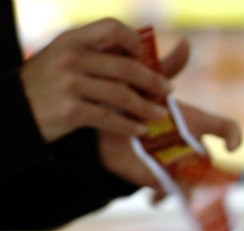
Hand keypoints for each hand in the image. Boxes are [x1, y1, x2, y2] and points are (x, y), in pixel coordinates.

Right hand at [20, 18, 172, 142]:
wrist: (14, 112)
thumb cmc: (47, 84)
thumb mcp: (64, 58)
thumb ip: (96, 54)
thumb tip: (140, 46)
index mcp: (71, 40)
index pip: (110, 28)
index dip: (132, 39)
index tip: (143, 54)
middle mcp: (71, 57)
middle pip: (125, 67)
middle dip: (153, 80)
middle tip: (168, 89)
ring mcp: (69, 83)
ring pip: (121, 95)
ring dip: (146, 106)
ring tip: (160, 113)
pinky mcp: (70, 110)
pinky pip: (109, 118)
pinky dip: (128, 126)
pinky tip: (140, 129)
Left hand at [98, 37, 241, 201]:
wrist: (110, 129)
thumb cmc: (138, 105)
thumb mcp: (150, 85)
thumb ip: (169, 68)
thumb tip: (186, 44)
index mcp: (197, 126)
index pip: (227, 129)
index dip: (234, 137)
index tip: (230, 147)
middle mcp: (193, 148)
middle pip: (209, 164)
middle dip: (204, 174)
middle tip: (191, 176)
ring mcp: (179, 167)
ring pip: (192, 184)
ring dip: (185, 190)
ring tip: (170, 190)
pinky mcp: (161, 181)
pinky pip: (168, 194)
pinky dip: (163, 197)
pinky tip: (154, 198)